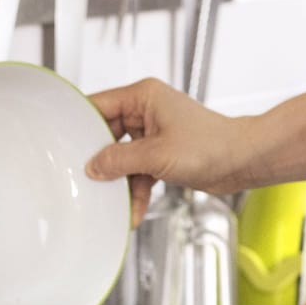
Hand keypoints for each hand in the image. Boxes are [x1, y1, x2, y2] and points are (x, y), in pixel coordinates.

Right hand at [85, 78, 253, 224]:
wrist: (242, 161)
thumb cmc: (212, 145)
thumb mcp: (156, 155)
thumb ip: (119, 161)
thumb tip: (93, 166)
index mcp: (143, 96)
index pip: (98, 105)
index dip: (80, 124)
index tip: (63, 142)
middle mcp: (146, 110)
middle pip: (107, 135)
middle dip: (101, 161)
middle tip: (86, 179)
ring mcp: (154, 132)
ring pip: (122, 157)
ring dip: (120, 181)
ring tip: (115, 202)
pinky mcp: (161, 153)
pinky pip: (137, 170)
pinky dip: (135, 189)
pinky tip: (134, 208)